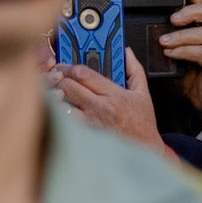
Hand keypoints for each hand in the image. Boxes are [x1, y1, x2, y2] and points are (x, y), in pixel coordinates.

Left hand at [46, 48, 163, 152]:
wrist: (144, 150)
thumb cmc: (142, 125)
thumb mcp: (143, 94)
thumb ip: (134, 69)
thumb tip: (127, 52)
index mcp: (114, 96)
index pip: (83, 74)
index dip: (70, 66)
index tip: (66, 66)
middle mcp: (99, 109)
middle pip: (67, 86)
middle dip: (60, 78)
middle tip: (57, 76)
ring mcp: (89, 123)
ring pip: (61, 103)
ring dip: (57, 96)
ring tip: (57, 93)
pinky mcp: (83, 135)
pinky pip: (63, 120)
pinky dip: (59, 113)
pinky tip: (61, 110)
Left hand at [163, 0, 201, 122]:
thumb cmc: (197, 79)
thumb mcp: (184, 53)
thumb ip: (177, 39)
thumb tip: (157, 28)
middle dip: (189, 11)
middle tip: (172, 18)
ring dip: (181, 36)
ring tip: (164, 41)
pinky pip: (201, 52)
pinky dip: (183, 51)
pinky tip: (171, 53)